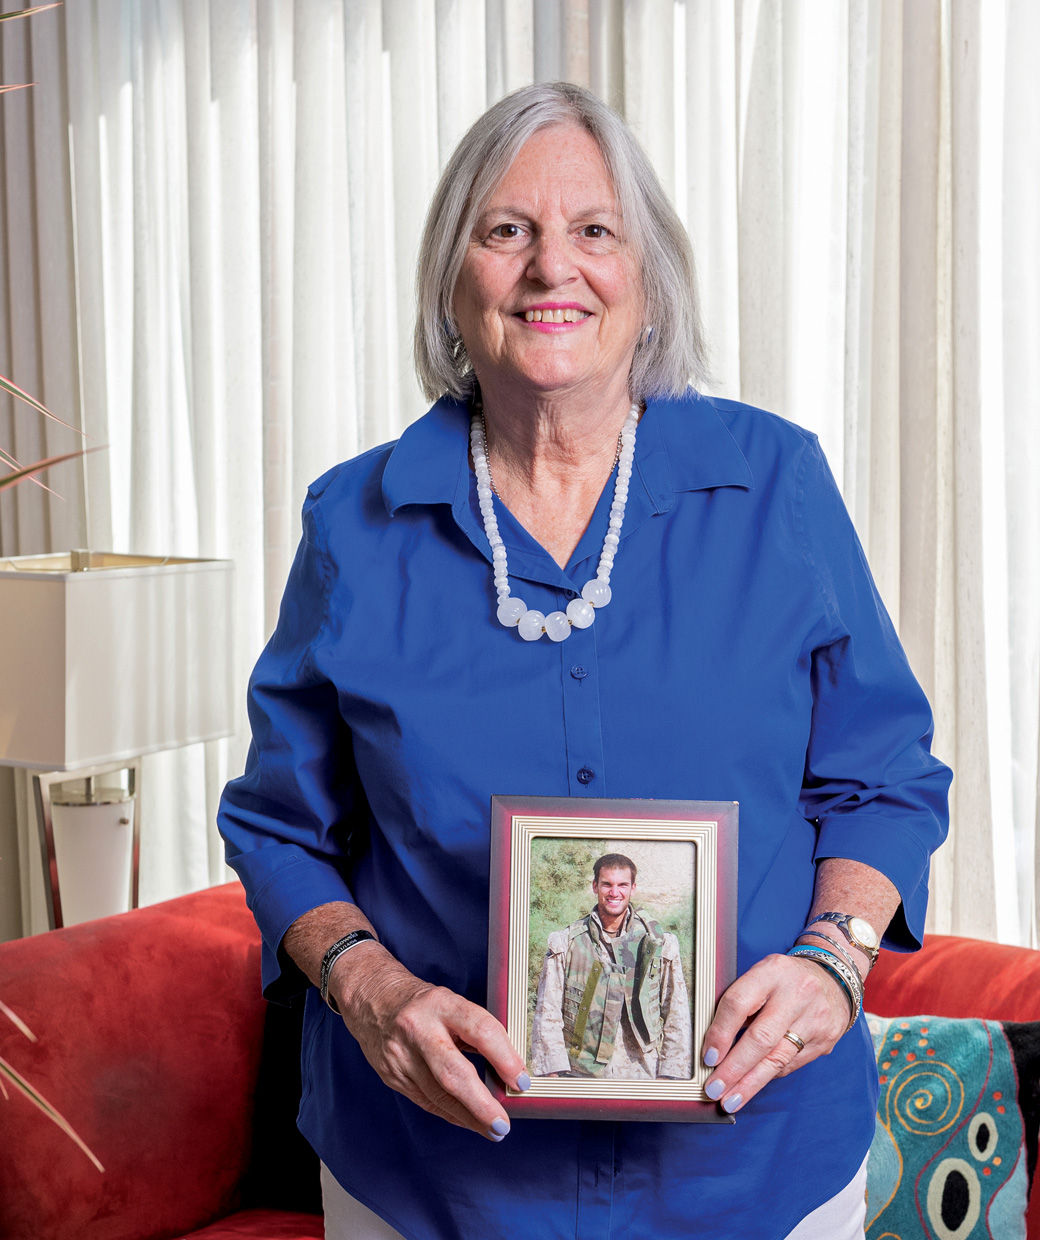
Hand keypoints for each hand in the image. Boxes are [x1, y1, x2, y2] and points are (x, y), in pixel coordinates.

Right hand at [331, 946, 529, 1141]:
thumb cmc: (421, 1001)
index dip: (504, 1058)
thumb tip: (506, 1069)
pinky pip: (425, 1101)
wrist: (370, 997)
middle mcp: (418, 1029)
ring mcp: (401, 1055)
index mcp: (440, 1004)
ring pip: (438, 1095)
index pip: (480, 1030)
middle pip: (454, 1073)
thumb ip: (473, 1032)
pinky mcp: (392, 1075)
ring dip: (469, 1117)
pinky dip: (450, 1114)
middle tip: (503, 1123)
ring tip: (493, 1129)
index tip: (522, 1081)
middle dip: (481, 1104)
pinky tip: (467, 1121)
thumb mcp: (449, 1002)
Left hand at [700, 953, 850, 1113]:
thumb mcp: (761, 975)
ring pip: (777, 1059)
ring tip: (730, 1100)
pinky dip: (768, 1076)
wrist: (834, 980)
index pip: (739, 1004)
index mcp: (772, 971)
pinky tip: (752, 1085)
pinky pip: (790, 1064)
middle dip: (734, 1069)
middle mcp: (796, 994)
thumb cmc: (785, 979)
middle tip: (715, 1089)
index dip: (720, 1033)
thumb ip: (741, 1002)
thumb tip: (713, 1043)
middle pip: (760, 1038)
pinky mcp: (824, 1041)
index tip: (708, 1057)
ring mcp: (814, 1019)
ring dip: (750, 1083)